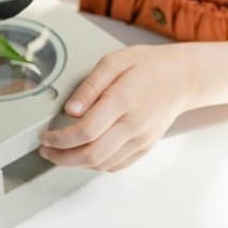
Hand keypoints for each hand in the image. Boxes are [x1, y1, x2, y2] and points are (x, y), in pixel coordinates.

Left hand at [39, 45, 200, 171]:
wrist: (183, 78)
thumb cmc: (148, 66)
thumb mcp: (114, 61)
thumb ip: (90, 85)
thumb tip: (70, 110)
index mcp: (123, 100)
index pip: (85, 131)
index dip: (59, 139)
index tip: (45, 136)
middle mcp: (133, 125)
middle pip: (91, 155)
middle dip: (61, 157)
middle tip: (46, 150)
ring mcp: (141, 139)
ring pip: (102, 164)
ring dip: (76, 164)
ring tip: (60, 153)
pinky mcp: (145, 147)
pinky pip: (116, 165)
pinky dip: (95, 165)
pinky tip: (84, 154)